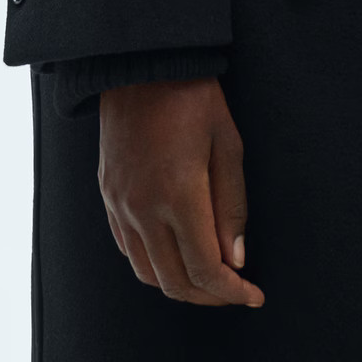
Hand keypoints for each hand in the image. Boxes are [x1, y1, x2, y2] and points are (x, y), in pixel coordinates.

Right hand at [97, 76, 264, 306]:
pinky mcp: (108, 195)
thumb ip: (232, 206)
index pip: (205, 269)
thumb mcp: (228, 145)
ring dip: (179, 284)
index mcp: (178, 196)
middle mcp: (142, 209)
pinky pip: (127, 248)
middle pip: (174, 282)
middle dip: (209, 297)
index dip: (232, 292)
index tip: (253, 295)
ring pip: (147, 272)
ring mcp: (120, 204)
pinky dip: (153, 263)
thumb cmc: (193, 97)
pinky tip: (174, 254)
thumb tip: (236, 259)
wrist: (141, 64)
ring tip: (208, 278)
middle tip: (235, 292)